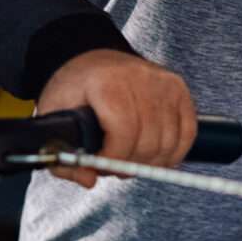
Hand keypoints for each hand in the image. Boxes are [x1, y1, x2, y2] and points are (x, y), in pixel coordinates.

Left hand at [35, 49, 194, 188]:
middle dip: (129, 163)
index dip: (113, 158)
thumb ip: (64, 156)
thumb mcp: (54, 118)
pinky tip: (153, 154)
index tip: (100, 163)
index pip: (123, 131)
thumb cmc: (74, 89)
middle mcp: (140, 78)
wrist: (93, 60)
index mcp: (107, 82)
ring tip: (129, 156)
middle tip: (113, 163)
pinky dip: (172, 152)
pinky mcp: (179, 89)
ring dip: (149, 161)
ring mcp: (163, 83)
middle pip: (148, 141)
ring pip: (168, 142)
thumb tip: (88, 179)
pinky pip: (187, 134)